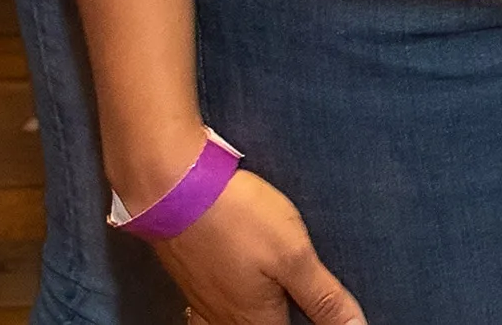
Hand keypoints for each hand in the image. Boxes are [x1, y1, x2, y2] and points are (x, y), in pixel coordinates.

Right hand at [147, 167, 366, 324]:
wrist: (174, 190)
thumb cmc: (238, 219)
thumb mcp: (294, 256)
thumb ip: (324, 297)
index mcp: (257, 320)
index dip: (317, 324)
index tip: (327, 314)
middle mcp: (226, 319)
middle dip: (286, 318)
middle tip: (309, 308)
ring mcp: (204, 302)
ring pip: (234, 322)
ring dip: (259, 314)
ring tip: (275, 304)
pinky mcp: (192, 280)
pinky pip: (213, 311)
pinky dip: (233, 308)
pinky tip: (239, 296)